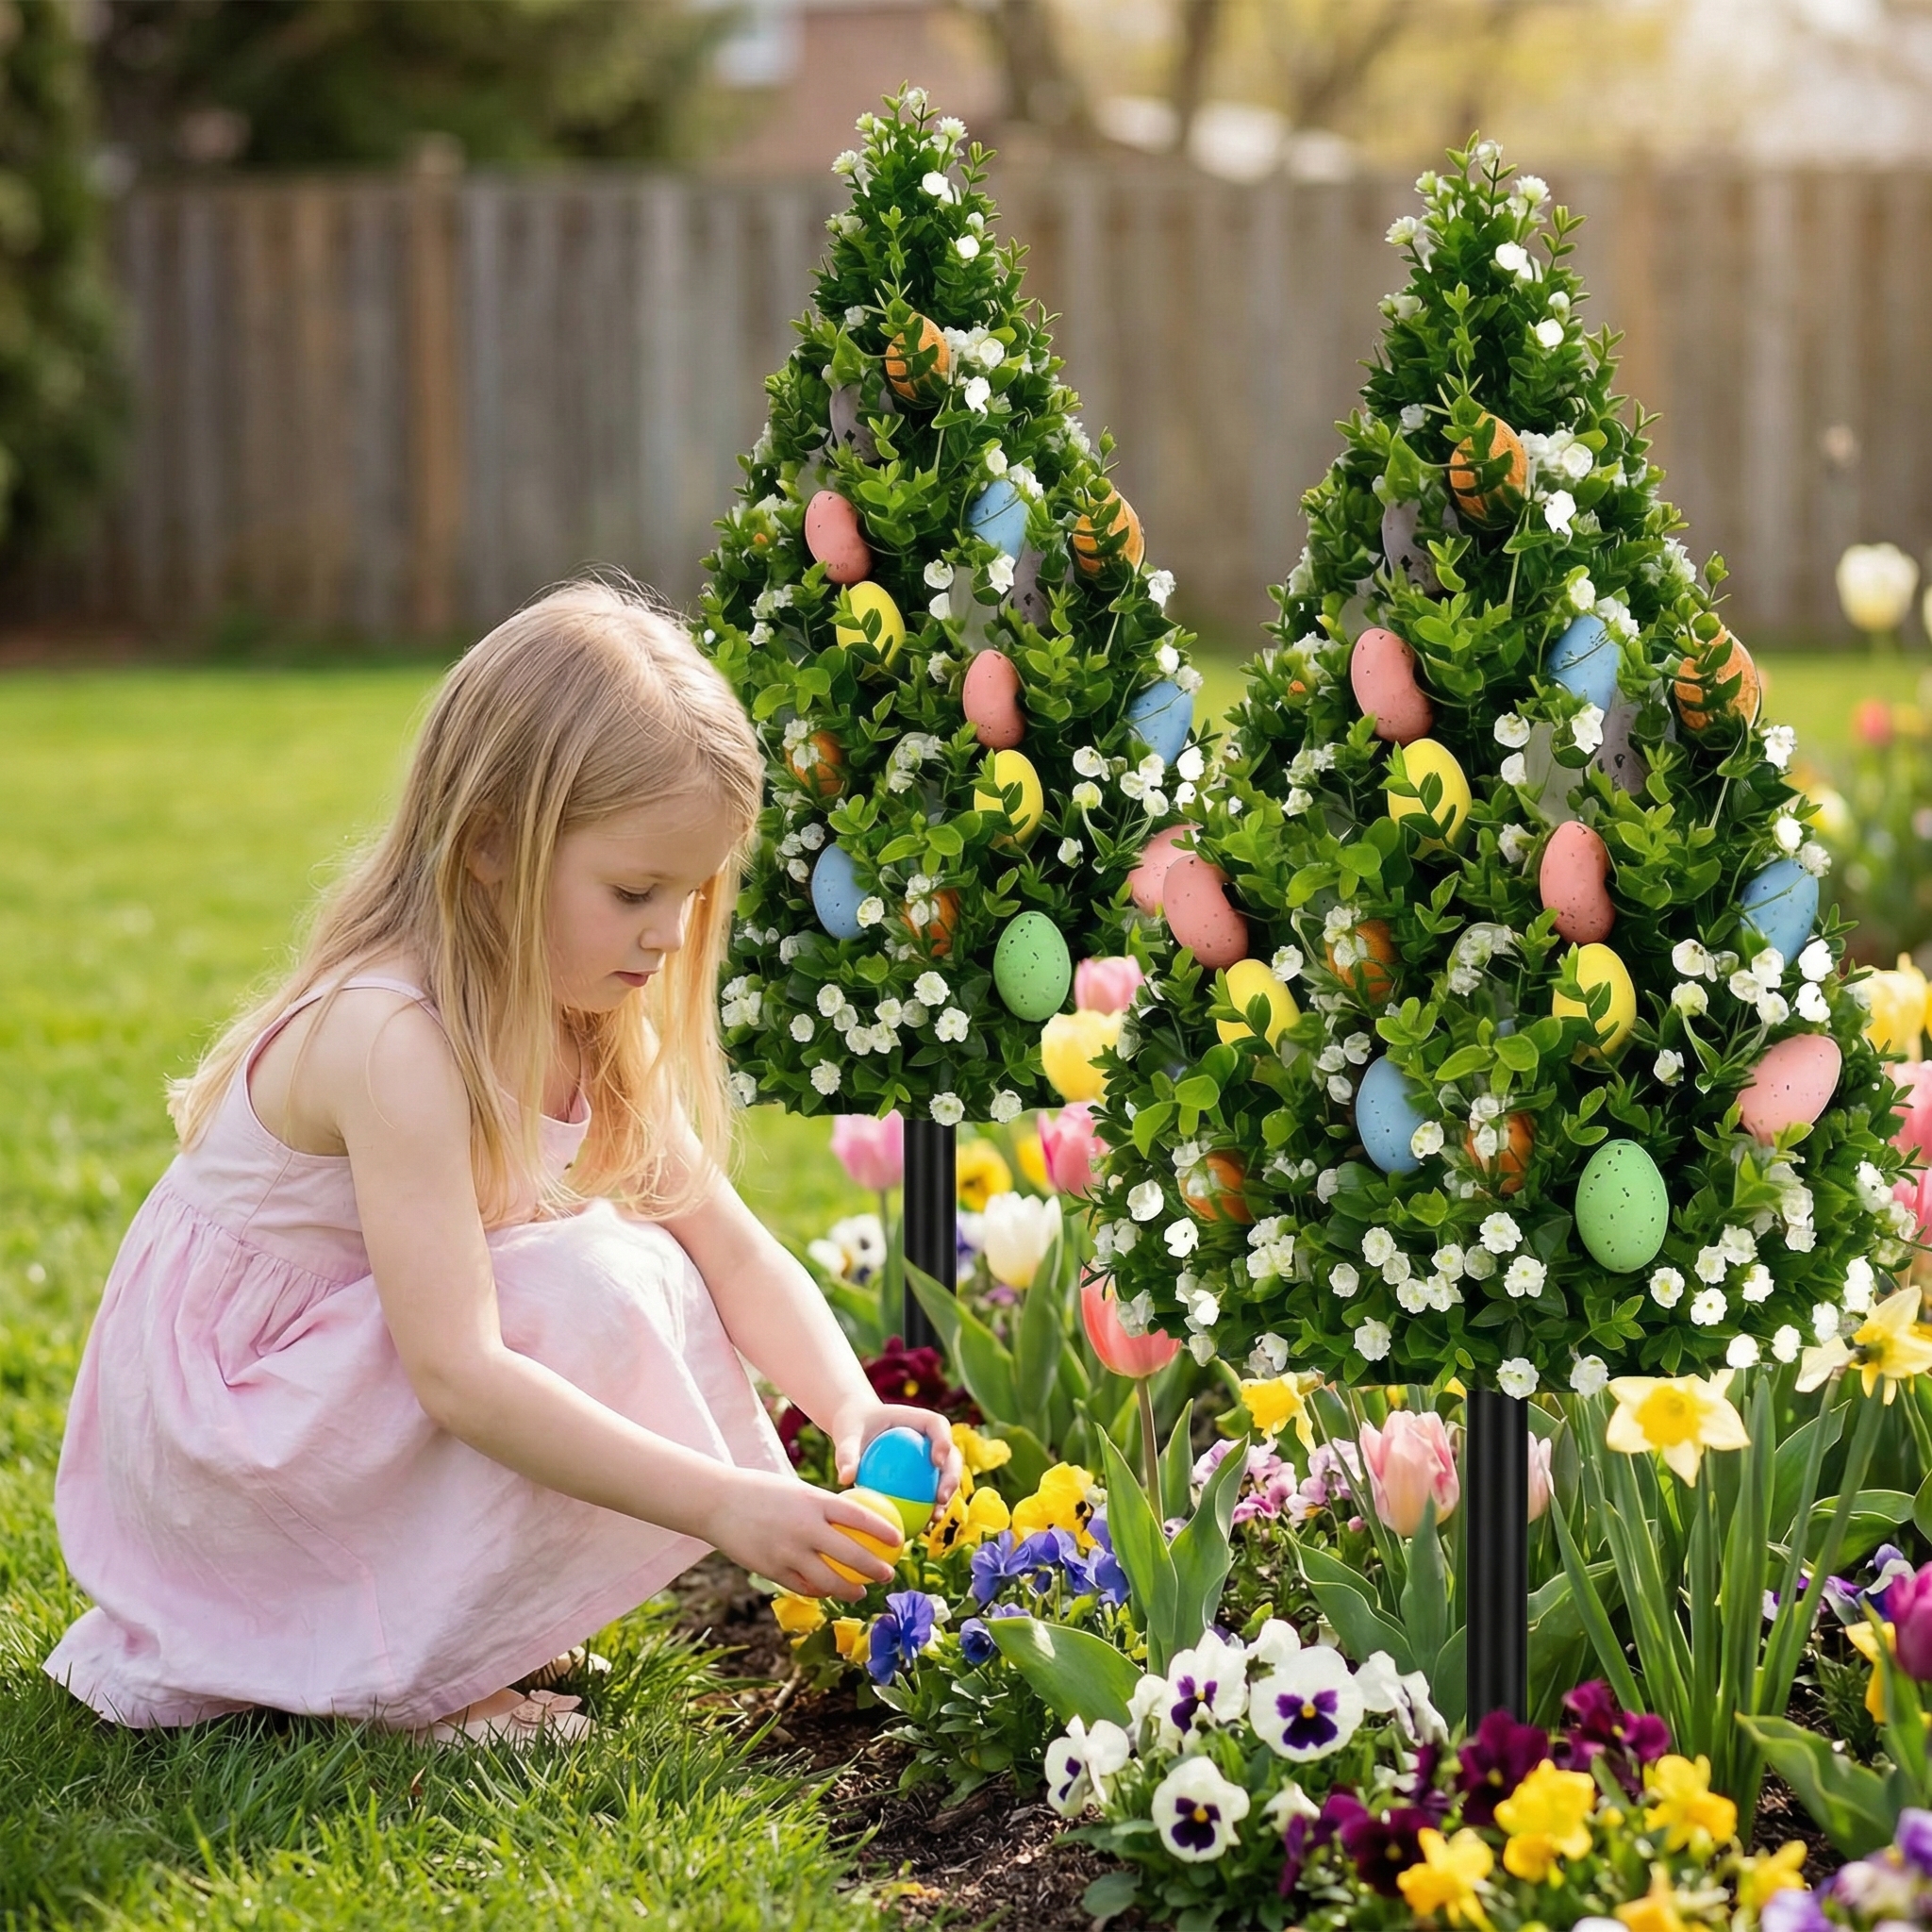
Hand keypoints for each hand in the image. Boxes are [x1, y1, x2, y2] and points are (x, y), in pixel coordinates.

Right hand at [709, 1467, 903, 1602]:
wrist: (718, 1502)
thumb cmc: (762, 1491)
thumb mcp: (796, 1489)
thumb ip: (822, 1505)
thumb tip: (854, 1518)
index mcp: (813, 1501)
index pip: (858, 1516)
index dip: (882, 1529)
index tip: (898, 1540)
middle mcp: (803, 1527)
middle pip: (849, 1554)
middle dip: (874, 1568)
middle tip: (888, 1574)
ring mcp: (787, 1551)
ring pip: (828, 1580)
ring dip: (849, 1590)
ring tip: (861, 1592)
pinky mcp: (772, 1569)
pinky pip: (803, 1586)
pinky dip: (819, 1591)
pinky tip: (828, 1592)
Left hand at [831, 1401, 963, 1512]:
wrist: (857, 1430)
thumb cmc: (853, 1427)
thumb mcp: (847, 1436)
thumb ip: (847, 1453)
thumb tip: (845, 1478)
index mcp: (919, 1420)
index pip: (938, 1425)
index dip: (944, 1441)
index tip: (937, 1461)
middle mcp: (931, 1438)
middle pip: (952, 1456)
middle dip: (952, 1477)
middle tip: (940, 1498)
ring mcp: (931, 1458)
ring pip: (947, 1478)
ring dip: (947, 1498)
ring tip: (935, 1518)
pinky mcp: (925, 1476)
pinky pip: (931, 1493)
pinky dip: (928, 1508)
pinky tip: (920, 1529)